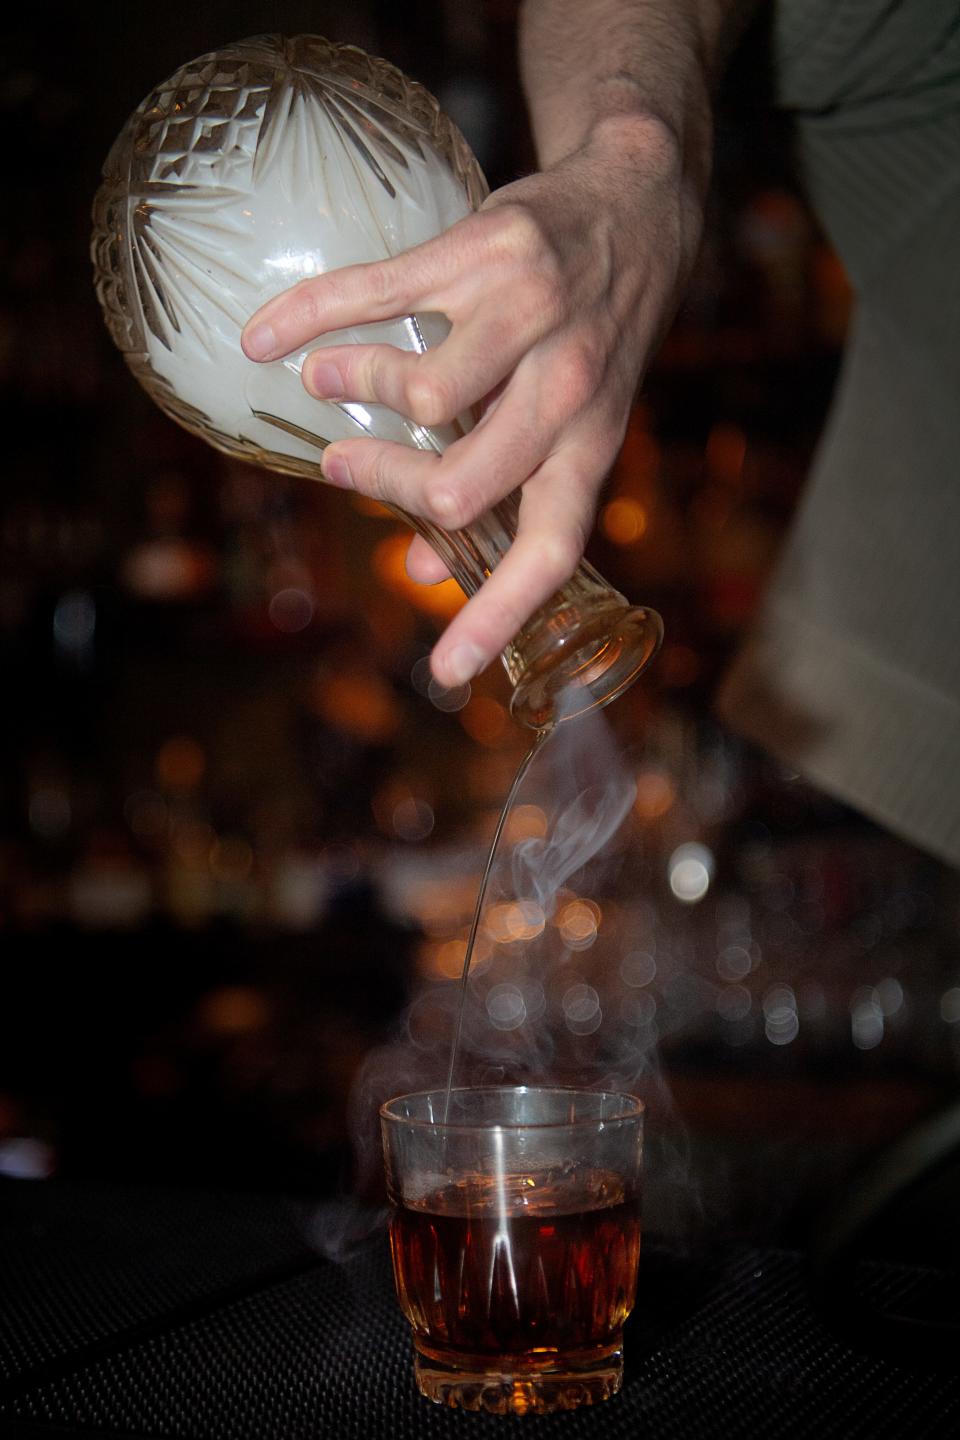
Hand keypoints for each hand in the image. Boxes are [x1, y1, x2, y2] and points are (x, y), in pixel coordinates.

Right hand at [242, 116, 701, 686]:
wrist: (637, 205)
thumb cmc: (597, 336)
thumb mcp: (576, 426)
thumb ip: (507, 498)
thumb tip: (428, 572)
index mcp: (588, 447)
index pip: (549, 550)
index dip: (498, 615)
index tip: (446, 671)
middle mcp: (565, 391)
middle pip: (461, 485)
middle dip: (388, 484)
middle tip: (344, 464)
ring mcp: (527, 318)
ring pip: (422, 393)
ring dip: (352, 387)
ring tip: (323, 382)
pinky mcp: (484, 250)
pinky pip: (378, 294)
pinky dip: (310, 318)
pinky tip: (266, 338)